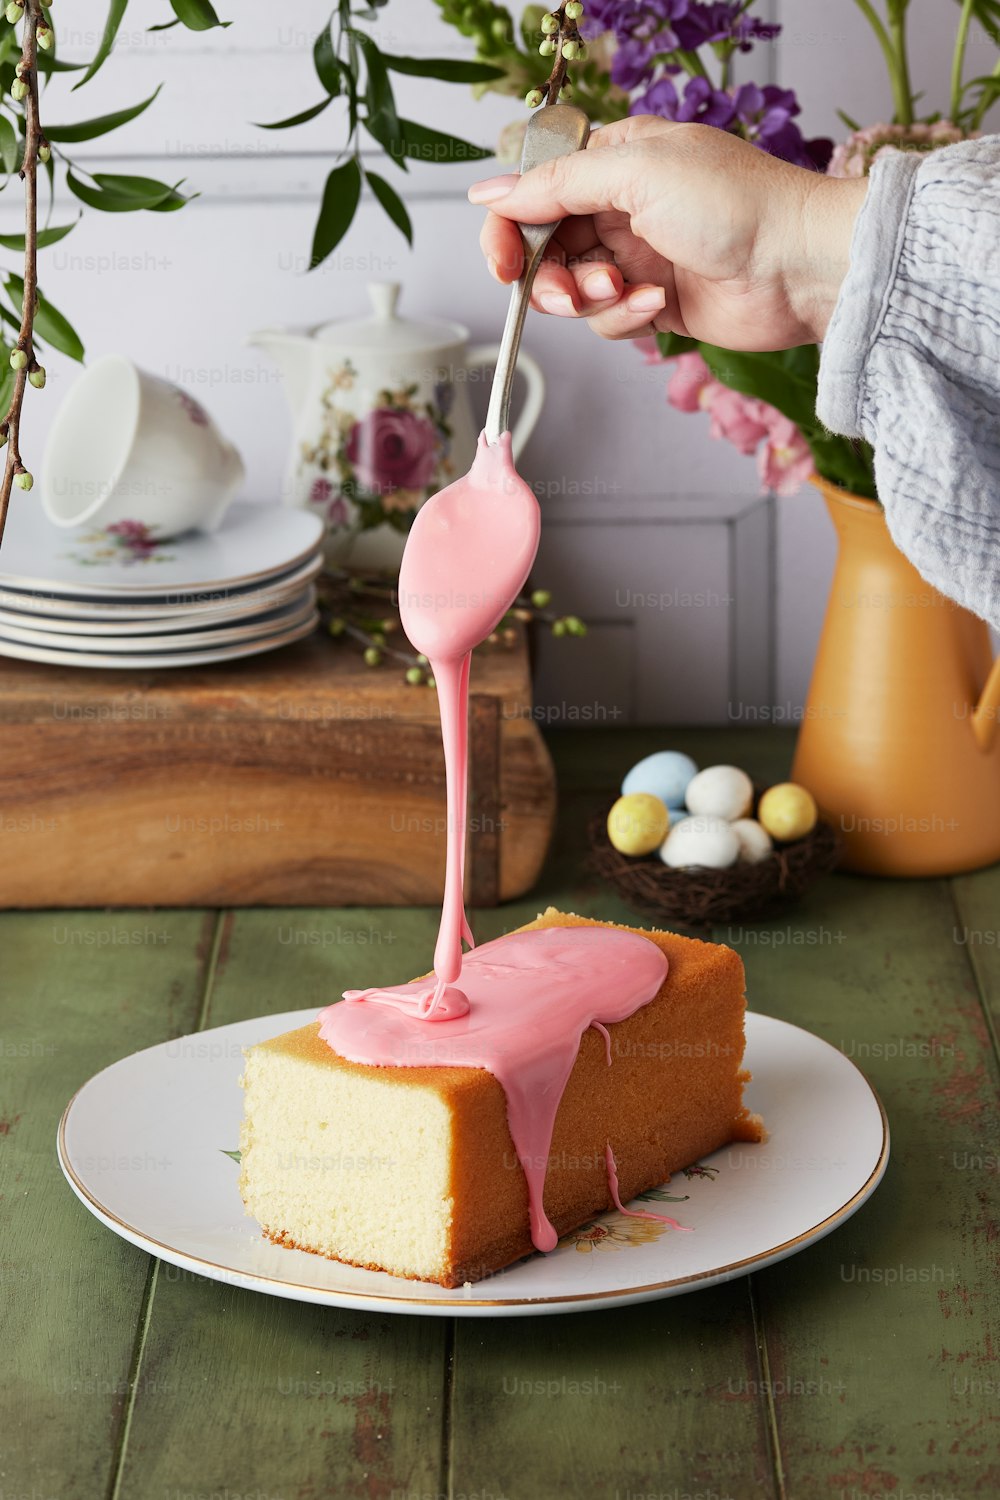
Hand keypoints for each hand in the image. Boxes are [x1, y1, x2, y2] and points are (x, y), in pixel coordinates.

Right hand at [470, 115, 867, 349]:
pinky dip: (624, 318)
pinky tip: (659, 305)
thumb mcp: (635, 172)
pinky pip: (609, 321)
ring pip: (573, 291)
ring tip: (627, 291)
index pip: (536, 193)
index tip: (503, 262)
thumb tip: (491, 192)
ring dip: (590, 299)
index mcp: (615, 161)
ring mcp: (638, 258)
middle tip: (570, 290)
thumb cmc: (736, 204)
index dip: (510, 229)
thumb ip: (557, 183)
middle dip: (549, 276)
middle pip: (546, 249)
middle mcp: (622, 207)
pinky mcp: (655, 304)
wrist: (800, 267)